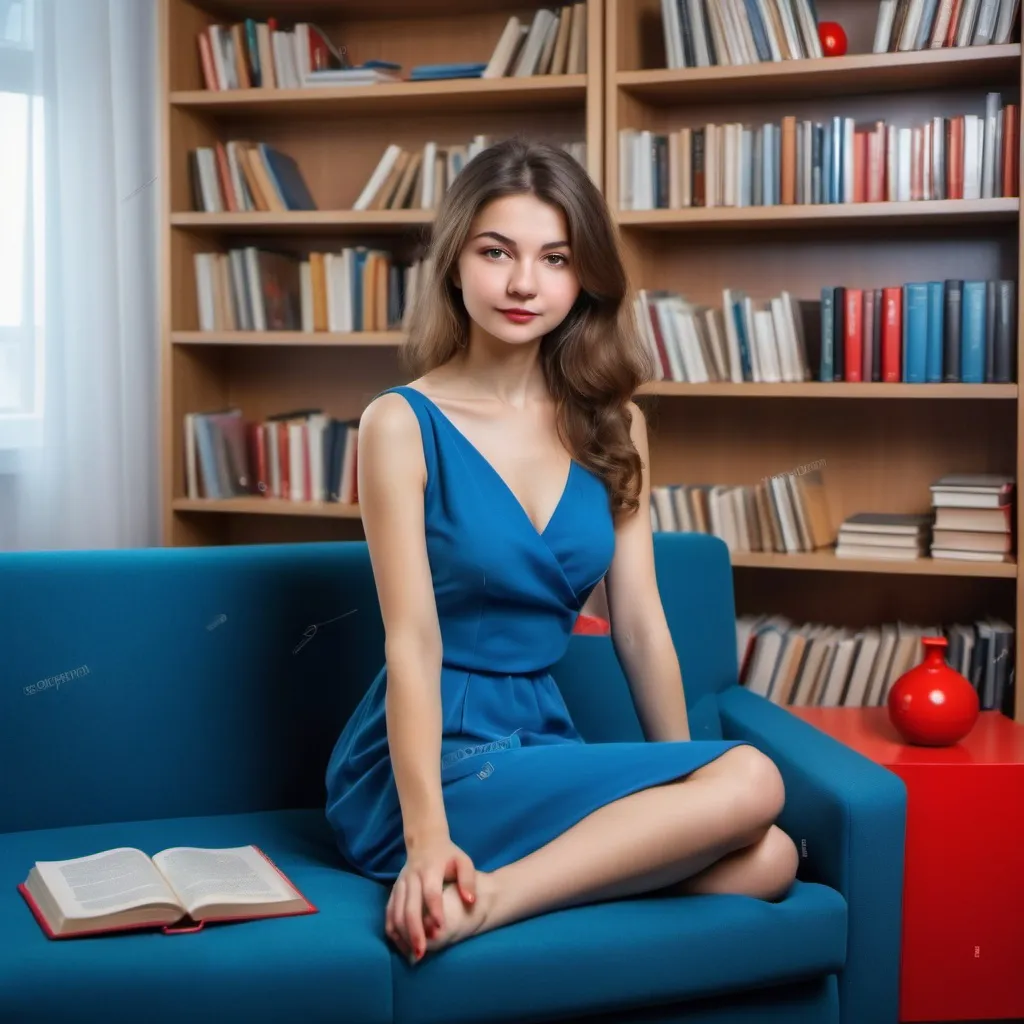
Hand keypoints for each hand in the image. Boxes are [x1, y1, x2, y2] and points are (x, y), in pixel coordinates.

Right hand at [386, 833, 475, 961]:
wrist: (425, 840)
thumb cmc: (448, 855)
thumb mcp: (463, 861)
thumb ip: (468, 880)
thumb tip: (470, 901)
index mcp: (430, 870)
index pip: (430, 892)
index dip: (434, 910)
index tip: (439, 929)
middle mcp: (412, 877)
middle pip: (409, 907)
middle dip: (414, 931)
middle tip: (421, 953)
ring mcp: (400, 884)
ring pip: (395, 911)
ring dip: (402, 934)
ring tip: (412, 954)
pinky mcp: (394, 889)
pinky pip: (389, 911)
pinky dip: (392, 928)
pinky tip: (399, 944)